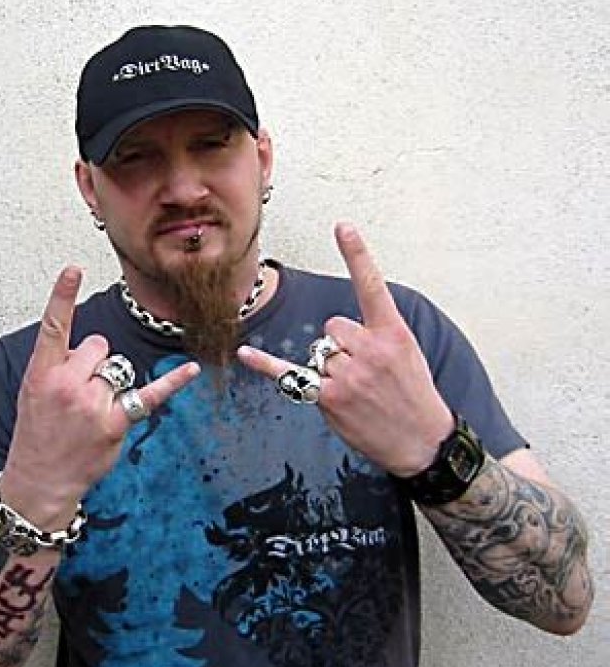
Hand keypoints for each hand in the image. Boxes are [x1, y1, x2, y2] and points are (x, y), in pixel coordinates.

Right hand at [0, 267, 199, 528]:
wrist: (40, 479)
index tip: (73, 268)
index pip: (53, 326)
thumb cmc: (36, 435)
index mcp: (41, 374)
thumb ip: (57, 366)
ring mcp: (93, 404)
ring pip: (118, 369)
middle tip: (79, 393)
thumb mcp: (32, 394)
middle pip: (99, 346)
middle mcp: (67, 385)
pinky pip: (149, 394)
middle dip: (95, 363)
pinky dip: (172, 382)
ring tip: (91, 411)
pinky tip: (190, 369)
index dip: (62, 295)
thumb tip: (89, 350)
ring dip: (111, 384)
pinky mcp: (116, 422)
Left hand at [237, 223, 453, 475]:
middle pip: (332, 327)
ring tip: (357, 390)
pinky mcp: (329, 398)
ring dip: (330, 367)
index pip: (371, 285)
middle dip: (342, 345)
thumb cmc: (414, 396)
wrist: (421, 440)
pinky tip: (245, 355)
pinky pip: (292, 375)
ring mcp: (348, 374)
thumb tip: (339, 333)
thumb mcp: (407, 354)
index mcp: (393, 333)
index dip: (357, 254)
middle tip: (365, 373)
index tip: (342, 226)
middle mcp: (369, 349)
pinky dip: (266, 366)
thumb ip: (376, 334)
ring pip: (320, 351)